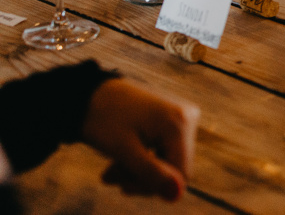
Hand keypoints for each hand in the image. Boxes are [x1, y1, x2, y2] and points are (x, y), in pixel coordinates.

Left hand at [80, 78, 198, 201]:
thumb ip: (151, 174)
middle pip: (175, 167)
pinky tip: (122, 159)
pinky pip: (165, 149)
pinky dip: (144, 158)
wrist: (92, 93)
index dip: (152, 187)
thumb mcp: (124, 150)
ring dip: (139, 170)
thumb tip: (177, 196)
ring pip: (168, 160)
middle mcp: (188, 117)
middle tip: (110, 178)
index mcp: (179, 124)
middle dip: (142, 178)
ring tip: (110, 171)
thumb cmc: (104, 119)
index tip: (123, 186)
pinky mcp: (175, 118)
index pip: (180, 174)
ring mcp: (183, 116)